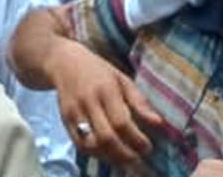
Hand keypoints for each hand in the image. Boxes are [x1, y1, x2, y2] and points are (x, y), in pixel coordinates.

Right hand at [47, 40, 167, 166]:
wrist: (63, 62)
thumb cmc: (98, 71)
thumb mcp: (122, 79)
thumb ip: (139, 102)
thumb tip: (159, 123)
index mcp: (105, 89)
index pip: (121, 122)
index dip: (136, 139)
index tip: (148, 147)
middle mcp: (88, 102)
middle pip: (106, 137)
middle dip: (125, 154)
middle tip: (138, 160)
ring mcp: (74, 112)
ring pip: (91, 144)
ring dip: (110, 157)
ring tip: (125, 160)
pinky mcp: (65, 120)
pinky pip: (80, 144)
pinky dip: (96, 154)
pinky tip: (108, 154)